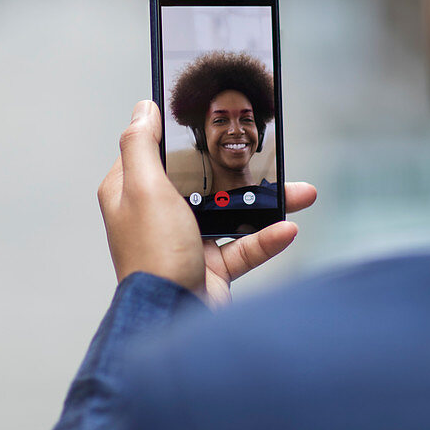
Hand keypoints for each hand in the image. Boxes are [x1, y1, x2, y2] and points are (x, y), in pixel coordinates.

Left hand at [99, 100, 316, 307]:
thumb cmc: (153, 255)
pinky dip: (267, 238)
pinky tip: (287, 228)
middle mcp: (156, 216)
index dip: (177, 134)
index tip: (207, 118)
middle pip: (199, 181)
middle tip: (265, 155)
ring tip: (298, 192)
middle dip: (237, 170)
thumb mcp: (144, 188)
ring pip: (228, 212)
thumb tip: (143, 109)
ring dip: (264, 203)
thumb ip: (141, 145)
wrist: (171, 319)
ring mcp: (184, 243)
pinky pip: (243, 247)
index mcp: (131, 194)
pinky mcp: (210, 269)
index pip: (152, 153)